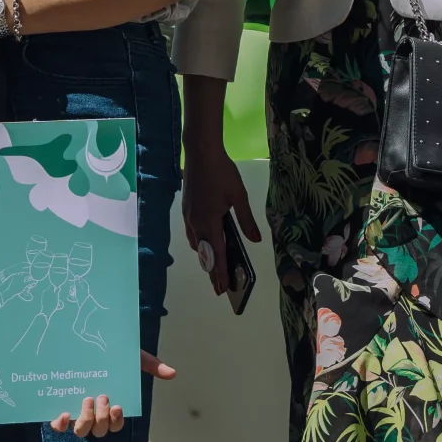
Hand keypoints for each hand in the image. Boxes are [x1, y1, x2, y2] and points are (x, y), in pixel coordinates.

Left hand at [48, 353, 175, 436]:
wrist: (86, 340)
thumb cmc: (112, 355)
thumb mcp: (132, 357)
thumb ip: (151, 365)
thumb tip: (173, 373)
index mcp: (110, 405)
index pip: (116, 424)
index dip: (116, 420)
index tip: (117, 405)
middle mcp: (94, 412)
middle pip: (99, 430)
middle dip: (101, 418)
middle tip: (102, 397)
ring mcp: (76, 411)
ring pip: (81, 431)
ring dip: (85, 420)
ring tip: (87, 400)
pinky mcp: (60, 408)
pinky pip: (59, 425)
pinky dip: (60, 424)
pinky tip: (63, 414)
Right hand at [180, 139, 259, 296]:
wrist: (200, 152)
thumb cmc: (222, 172)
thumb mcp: (239, 195)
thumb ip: (246, 220)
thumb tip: (256, 240)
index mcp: (210, 221)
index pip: (216, 254)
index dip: (220, 273)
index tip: (222, 289)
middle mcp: (196, 222)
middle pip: (204, 254)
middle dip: (212, 271)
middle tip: (219, 286)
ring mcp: (188, 216)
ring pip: (196, 244)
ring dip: (205, 256)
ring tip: (214, 265)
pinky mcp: (186, 208)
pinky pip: (192, 233)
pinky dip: (199, 243)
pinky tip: (206, 240)